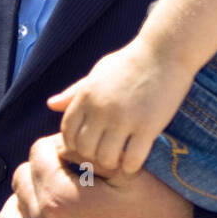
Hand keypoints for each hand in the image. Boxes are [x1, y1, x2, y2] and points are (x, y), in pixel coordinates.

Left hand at [0, 132, 191, 217]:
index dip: (56, 145)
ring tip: (42, 198)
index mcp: (62, 197)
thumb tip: (66, 143)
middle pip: (21, 183)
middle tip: (65, 171)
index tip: (74, 151)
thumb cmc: (160, 214)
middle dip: (40, 170)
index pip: (37, 154)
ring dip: (19, 205)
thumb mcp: (131, 171)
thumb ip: (91, 153)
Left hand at [48, 42, 194, 173]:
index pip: (68, 132)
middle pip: (85, 149)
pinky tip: (135, 160)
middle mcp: (101, 109)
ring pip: (106, 158)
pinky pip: (132, 160)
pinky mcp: (147, 127)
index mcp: (86, 95)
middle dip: (92, 156)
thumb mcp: (98, 72)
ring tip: (120, 158)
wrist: (166, 51)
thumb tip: (50, 105)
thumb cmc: (131, 61)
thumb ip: (75, 91)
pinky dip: (131, 166)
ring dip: (112, 163)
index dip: (74, 144)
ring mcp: (124, 119)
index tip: (86, 146)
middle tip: (104, 154)